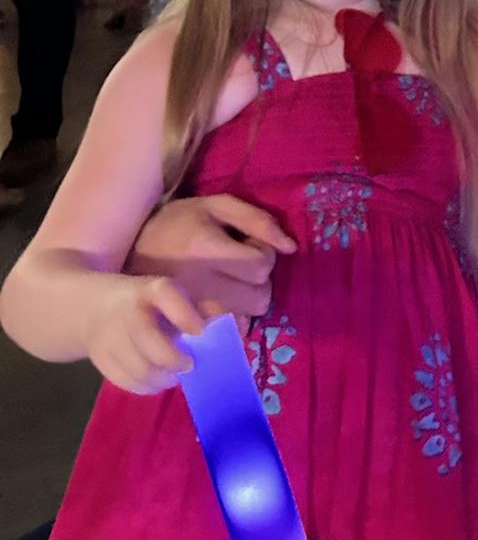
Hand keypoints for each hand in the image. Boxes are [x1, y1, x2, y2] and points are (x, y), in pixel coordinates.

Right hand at [82, 275, 206, 393]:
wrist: (96, 307)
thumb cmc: (152, 304)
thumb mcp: (178, 297)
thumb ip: (208, 310)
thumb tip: (239, 327)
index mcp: (153, 289)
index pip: (165, 294)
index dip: (184, 315)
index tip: (201, 333)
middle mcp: (128, 310)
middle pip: (146, 338)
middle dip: (172, 358)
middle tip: (190, 365)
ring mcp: (109, 335)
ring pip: (136, 367)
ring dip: (161, 378)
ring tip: (175, 376)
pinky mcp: (99, 358)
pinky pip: (125, 381)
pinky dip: (145, 387)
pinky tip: (157, 381)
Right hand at [128, 194, 295, 319]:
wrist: (124, 252)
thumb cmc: (176, 223)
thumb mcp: (215, 206)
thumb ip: (257, 220)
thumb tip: (290, 247)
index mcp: (204, 249)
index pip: (261, 265)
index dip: (262, 253)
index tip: (245, 246)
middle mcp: (198, 284)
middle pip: (260, 296)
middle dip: (257, 280)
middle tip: (238, 267)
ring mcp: (188, 311)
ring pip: (247, 316)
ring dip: (246, 299)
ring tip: (227, 283)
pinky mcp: (182, 328)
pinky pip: (227, 333)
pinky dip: (231, 319)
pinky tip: (218, 302)